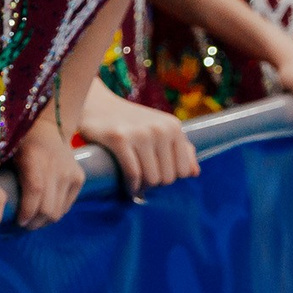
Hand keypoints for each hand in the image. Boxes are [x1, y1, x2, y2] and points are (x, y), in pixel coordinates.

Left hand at [11, 114, 83, 228]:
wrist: (50, 127)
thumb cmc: (22, 142)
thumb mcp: (9, 153)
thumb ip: (2, 175)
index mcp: (34, 157)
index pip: (34, 191)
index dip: (27, 211)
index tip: (18, 221)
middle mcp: (56, 166)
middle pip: (48, 207)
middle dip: (34, 222)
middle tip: (24, 224)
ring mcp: (70, 173)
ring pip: (58, 211)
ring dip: (44, 221)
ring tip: (34, 220)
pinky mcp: (79, 178)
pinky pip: (67, 206)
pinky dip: (56, 213)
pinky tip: (45, 211)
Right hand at [76, 85, 199, 194]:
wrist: (97, 105)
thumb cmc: (130, 122)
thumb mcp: (159, 129)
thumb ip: (180, 148)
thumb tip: (195, 173)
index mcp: (173, 126)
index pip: (184, 171)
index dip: (170, 177)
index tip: (156, 174)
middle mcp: (160, 129)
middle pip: (167, 178)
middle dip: (154, 183)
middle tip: (143, 178)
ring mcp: (140, 133)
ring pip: (151, 179)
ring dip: (142, 187)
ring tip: (136, 183)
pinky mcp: (119, 139)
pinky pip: (133, 175)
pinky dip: (131, 187)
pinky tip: (128, 187)